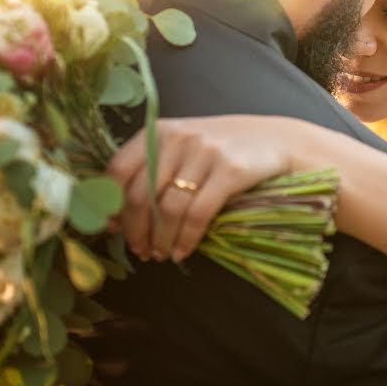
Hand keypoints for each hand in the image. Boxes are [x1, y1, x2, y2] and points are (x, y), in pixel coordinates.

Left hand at [107, 115, 292, 263]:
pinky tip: (183, 251)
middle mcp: (179, 138)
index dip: (111, 204)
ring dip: (160, 240)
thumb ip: (152, 169)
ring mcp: (205, 153)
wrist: (275, 139)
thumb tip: (116, 217)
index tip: (112, 229)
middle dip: (136, 231)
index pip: (118, 169)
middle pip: (141, 195)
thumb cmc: (221, 148)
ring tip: (161, 254)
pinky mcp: (230, 171)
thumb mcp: (183, 146)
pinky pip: (198, 214)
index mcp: (160, 131)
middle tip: (140, 250)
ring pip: (168, 209)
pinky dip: (186, 239)